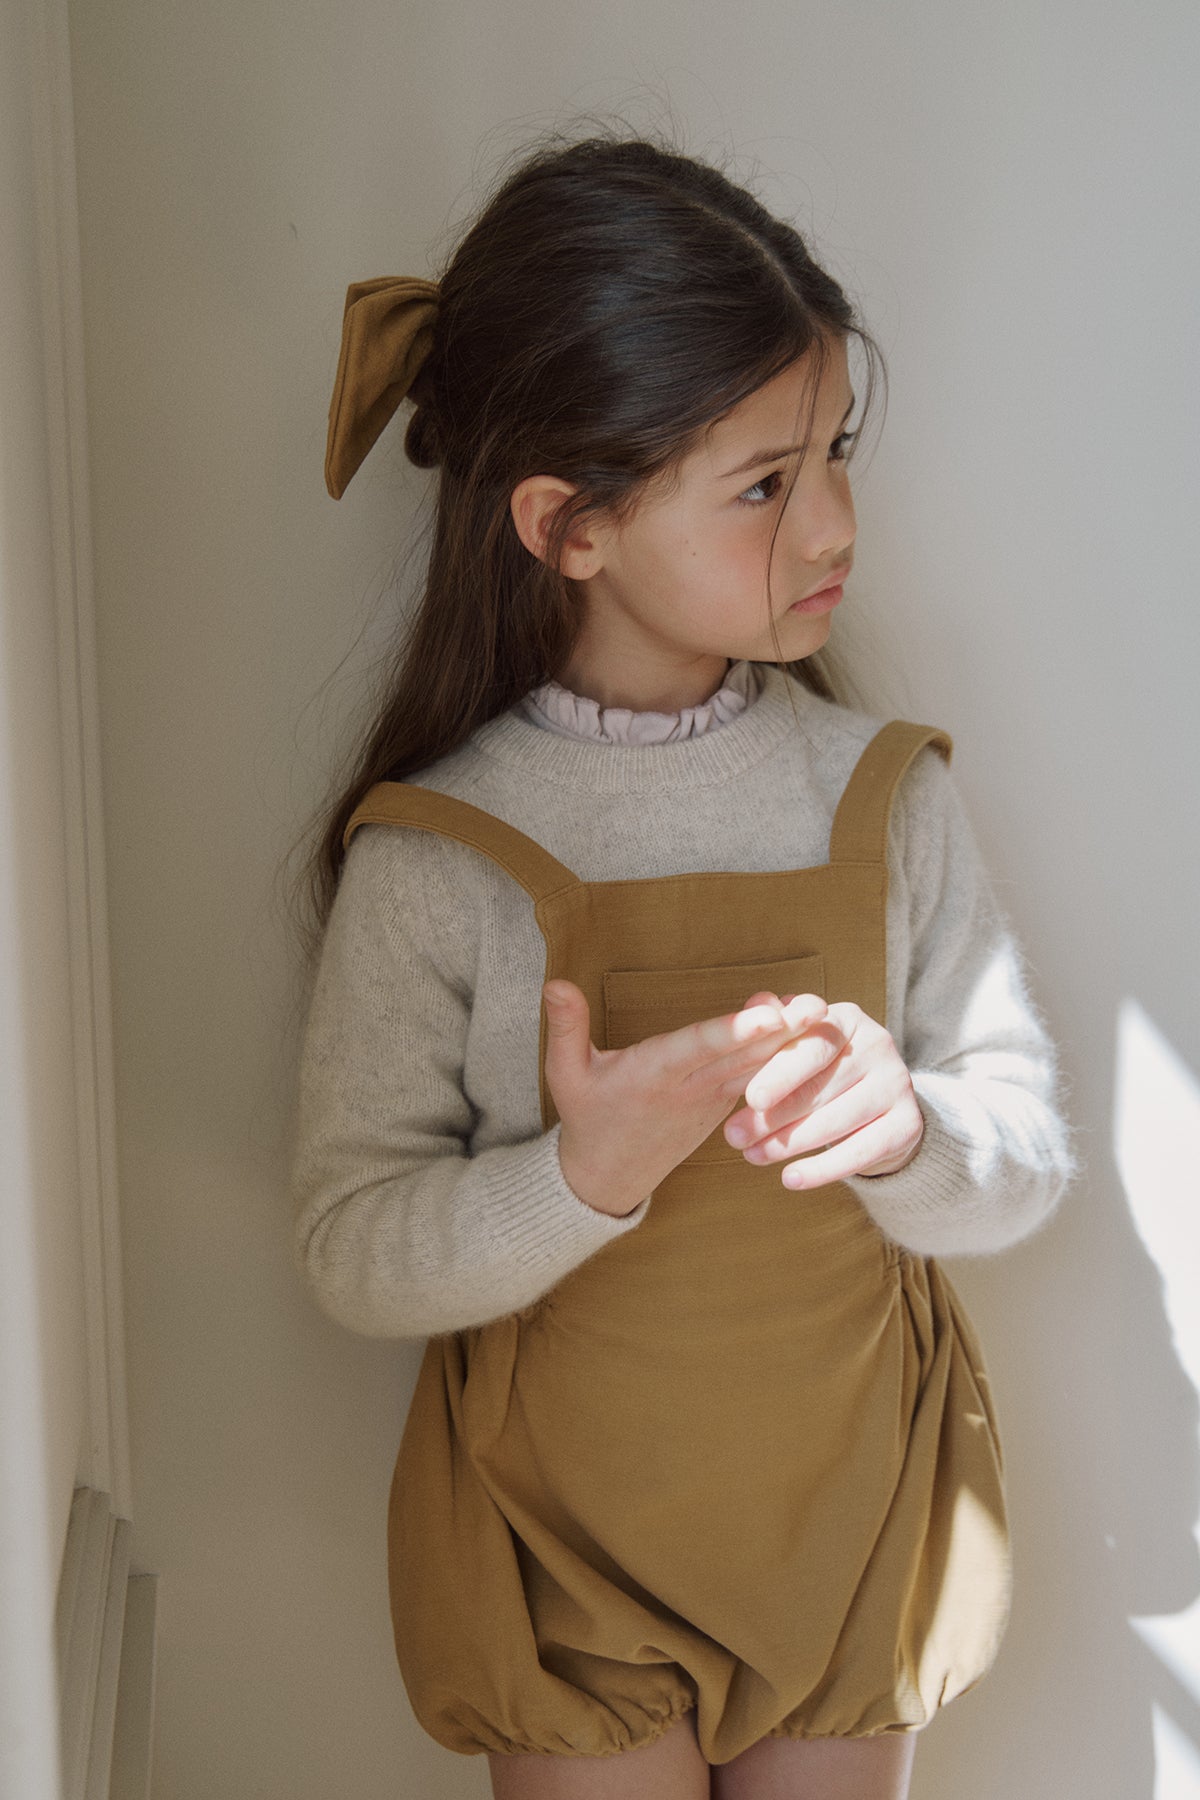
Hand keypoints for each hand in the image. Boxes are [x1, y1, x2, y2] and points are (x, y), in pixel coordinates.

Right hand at [542, 982, 827, 1217]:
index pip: (696, 1049)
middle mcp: (687, 1089)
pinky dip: (784, 1061)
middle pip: (739, 1057)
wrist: (609, 1177)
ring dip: (789, 1044)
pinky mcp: (723, 1107)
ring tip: (820, 1013)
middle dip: (779, 1032)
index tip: (766, 1015)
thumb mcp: (565, 1074)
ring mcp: (710, 1102)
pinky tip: (808, 1034)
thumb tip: (555, 982)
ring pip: (756, 1070)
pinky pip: (760, 1084)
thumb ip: (566, 1027)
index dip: (733, 1032)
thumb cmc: (587, 1117)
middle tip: (813, 1006)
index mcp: (651, 1076)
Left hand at [722, 993, 924, 1187]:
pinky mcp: (908, 1124)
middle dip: (772, 1116)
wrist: (878, 1107)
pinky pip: (860, 1152)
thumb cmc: (821, 1070)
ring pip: (836, 1121)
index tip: (750, 1099)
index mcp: (847, 1018)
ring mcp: (898, 1084)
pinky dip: (822, 1170)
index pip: (812, 1046)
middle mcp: (878, 1045)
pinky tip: (791, 1179)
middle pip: (820, 1087)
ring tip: (751, 1156)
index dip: (780, 1073)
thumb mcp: (799, 1043)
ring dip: (788, 1144)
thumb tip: (757, 1005)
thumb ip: (776, 1027)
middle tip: (735, 1136)